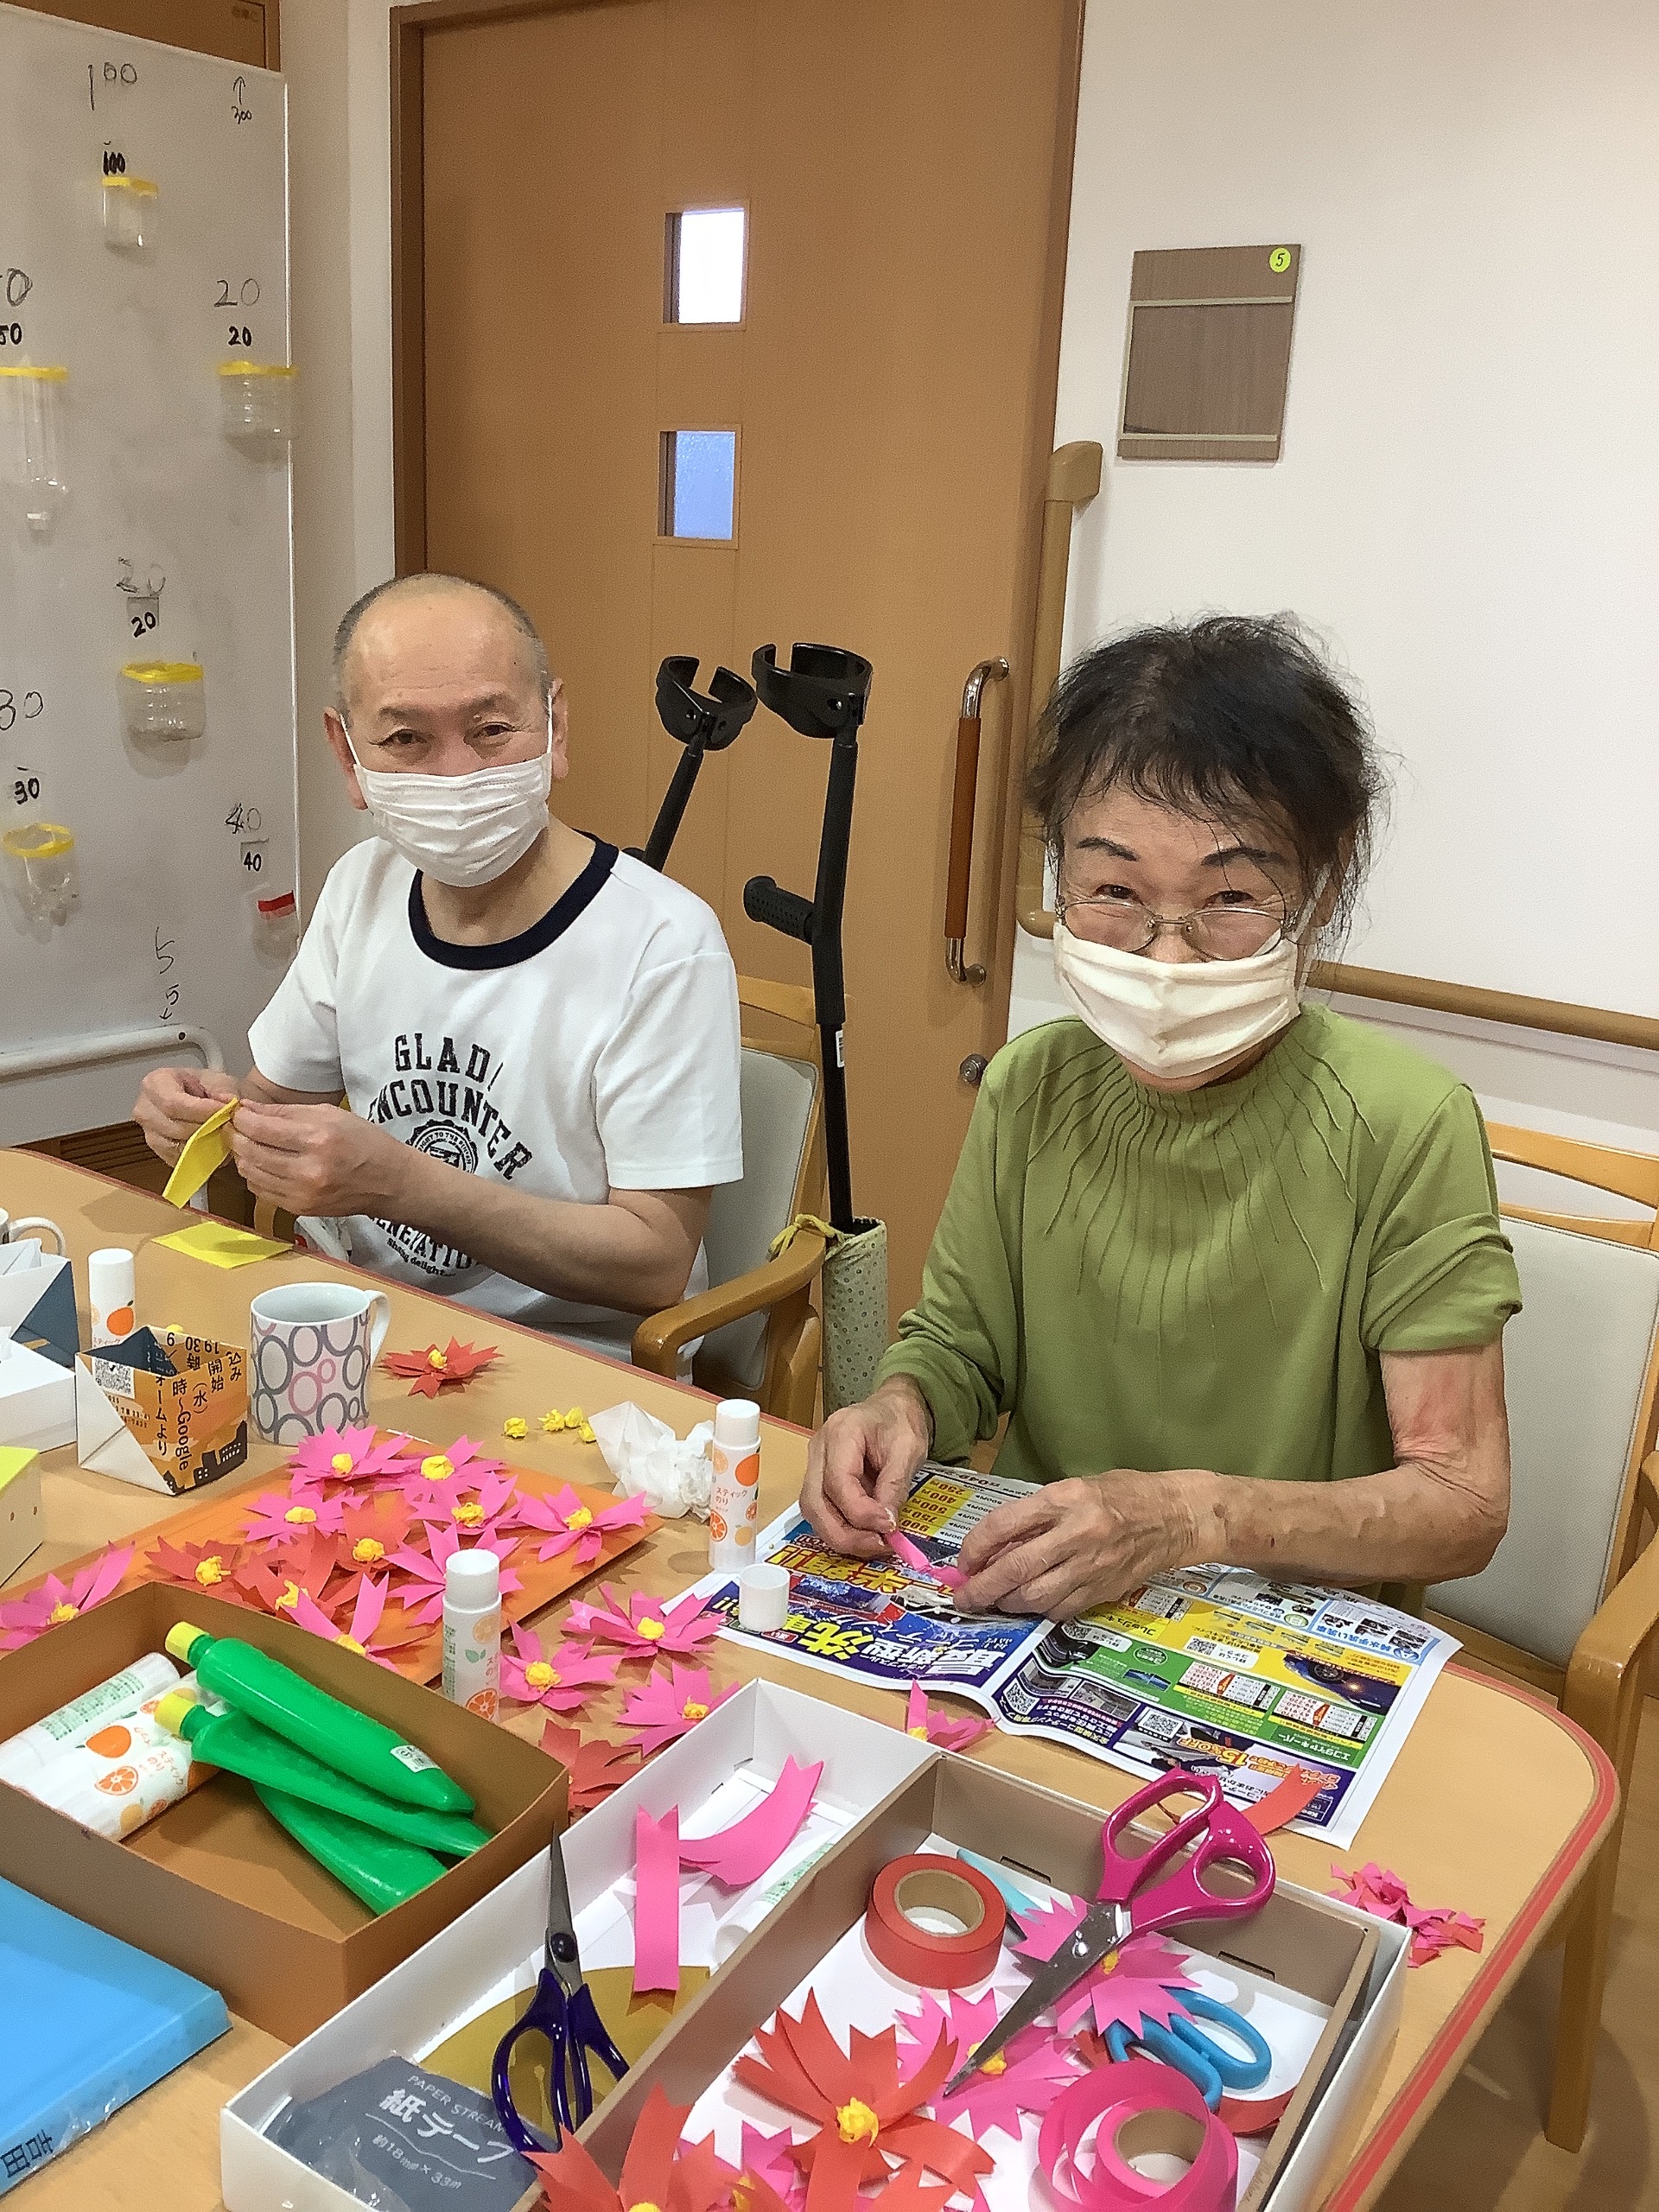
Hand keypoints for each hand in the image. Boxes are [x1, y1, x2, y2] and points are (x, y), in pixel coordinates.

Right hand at [133, 1065, 239, 1164]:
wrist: (201, 1099)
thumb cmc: (205, 1086)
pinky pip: (180, 1159)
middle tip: (226, 1122)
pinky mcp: (159, 1152)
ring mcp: (149, 1133)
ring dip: (203, 1141)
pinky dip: (198, 1153)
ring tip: (218, 1130)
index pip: (173, 1104)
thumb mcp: (217, 1078)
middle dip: (205, 1127)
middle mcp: (145, 1110)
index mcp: (154, 1084)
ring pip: (177, 1146)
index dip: (201, 1111)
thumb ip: (223, 1090)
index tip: (224, 1111)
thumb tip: (227, 1104)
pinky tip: (209, 1141)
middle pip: (175, 1128)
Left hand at [230, 1101, 411, 1218]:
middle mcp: (308, 1170)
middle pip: (250, 1152)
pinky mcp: (300, 1210)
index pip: (261, 1129)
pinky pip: (261, 1191)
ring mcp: (302, 1194)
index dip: (242, 1119)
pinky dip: (256, 1176)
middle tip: (238, 1128)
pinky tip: (264, 1165)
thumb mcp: (330, 1115)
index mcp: (318, 1139)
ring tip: (250, 1145)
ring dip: (243, 1157)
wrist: (389, 1182)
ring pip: (251, 1174)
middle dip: (237, 1136)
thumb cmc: (364, 1143)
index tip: (239, 1113)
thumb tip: (247, 1109)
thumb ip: (285, 1112)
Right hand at [802, 1377, 931, 1558]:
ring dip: (841, 1536)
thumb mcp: (909, 1448)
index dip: (861, 1512)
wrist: (893, 1408)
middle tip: (878, 1546)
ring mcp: (814, 1465)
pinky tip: (866, 1535)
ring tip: (874, 1544)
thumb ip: (895, 1484)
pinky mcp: (820, 1480)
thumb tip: (886, 1523)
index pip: (837, 1482)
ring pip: (813, 1512)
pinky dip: (842, 1528)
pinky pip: (822, 1511)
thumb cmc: (899, 1422)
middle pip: (814, 1502)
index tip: (889, 1527)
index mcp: (840, 1433)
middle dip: (844, 1534)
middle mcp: (818, 1450)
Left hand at [952, 1470, 1211, 1619]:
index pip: (1005, 1524)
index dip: (976, 1546)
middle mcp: (1078, 1534)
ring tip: (995, 1600)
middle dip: (983, 1587)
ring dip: (1008, 1603)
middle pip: (1016, 1568)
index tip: (965, 1560)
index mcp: (1066, 1498)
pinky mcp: (1105, 1590)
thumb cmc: (1124, 1493)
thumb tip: (995, 1547)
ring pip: (1036, 1597)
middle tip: (964, 1597)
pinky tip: (1030, 1604)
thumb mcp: (1075, 1487)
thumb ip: (1037, 1515)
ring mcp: (1093, 1566)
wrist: (1177, 1516)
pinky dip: (1039, 1610)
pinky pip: (1061, 1609)